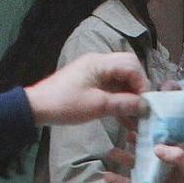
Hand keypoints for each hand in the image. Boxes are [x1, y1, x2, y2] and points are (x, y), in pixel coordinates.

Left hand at [26, 52, 147, 126]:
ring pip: (121, 80)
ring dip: (130, 98)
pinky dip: (119, 101)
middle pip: (129, 70)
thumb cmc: (66, 104)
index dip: (142, 84)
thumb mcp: (97, 106)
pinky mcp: (90, 83)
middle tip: (142, 108)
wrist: (37, 108)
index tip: (145, 104)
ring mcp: (94, 72)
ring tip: (137, 117)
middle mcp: (99, 63)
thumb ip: (124, 104)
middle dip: (138, 89)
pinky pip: (111, 89)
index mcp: (100, 62)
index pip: (132, 65)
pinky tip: (126, 120)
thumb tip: (146, 106)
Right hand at [103, 143, 183, 182]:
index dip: (141, 140)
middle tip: (110, 152)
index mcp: (173, 161)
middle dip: (125, 159)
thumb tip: (157, 147)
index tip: (126, 130)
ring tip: (106, 176)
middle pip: (141, 166)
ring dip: (122, 181)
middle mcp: (164, 175)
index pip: (154, 147)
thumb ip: (179, 157)